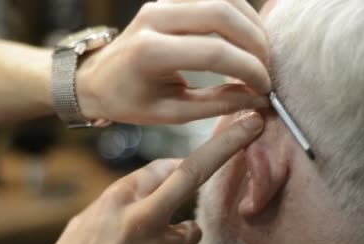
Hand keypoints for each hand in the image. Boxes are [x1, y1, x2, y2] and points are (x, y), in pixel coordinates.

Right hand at [9, 112, 264, 243]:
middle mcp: (143, 218)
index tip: (212, 147)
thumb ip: (122, 198)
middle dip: (227, 146)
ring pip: (190, 231)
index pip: (162, 167)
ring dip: (176, 238)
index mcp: (116, 200)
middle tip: (254, 126)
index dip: (182, 163)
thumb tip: (160, 176)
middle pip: (193, 174)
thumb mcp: (84, 223)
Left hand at [76, 0, 270, 124]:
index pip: (213, 53)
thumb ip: (216, 105)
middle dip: (255, 42)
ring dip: (250, 24)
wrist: (96, 77)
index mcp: (150, 52)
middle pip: (222, 14)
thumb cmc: (128, 101)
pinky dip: (237, 13)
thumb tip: (258, 100)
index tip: (265, 88)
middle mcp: (156, 18)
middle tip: (267, 70)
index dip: (248, 69)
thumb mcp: (170, 113)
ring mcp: (162, 2)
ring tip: (260, 54)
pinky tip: (245, 37)